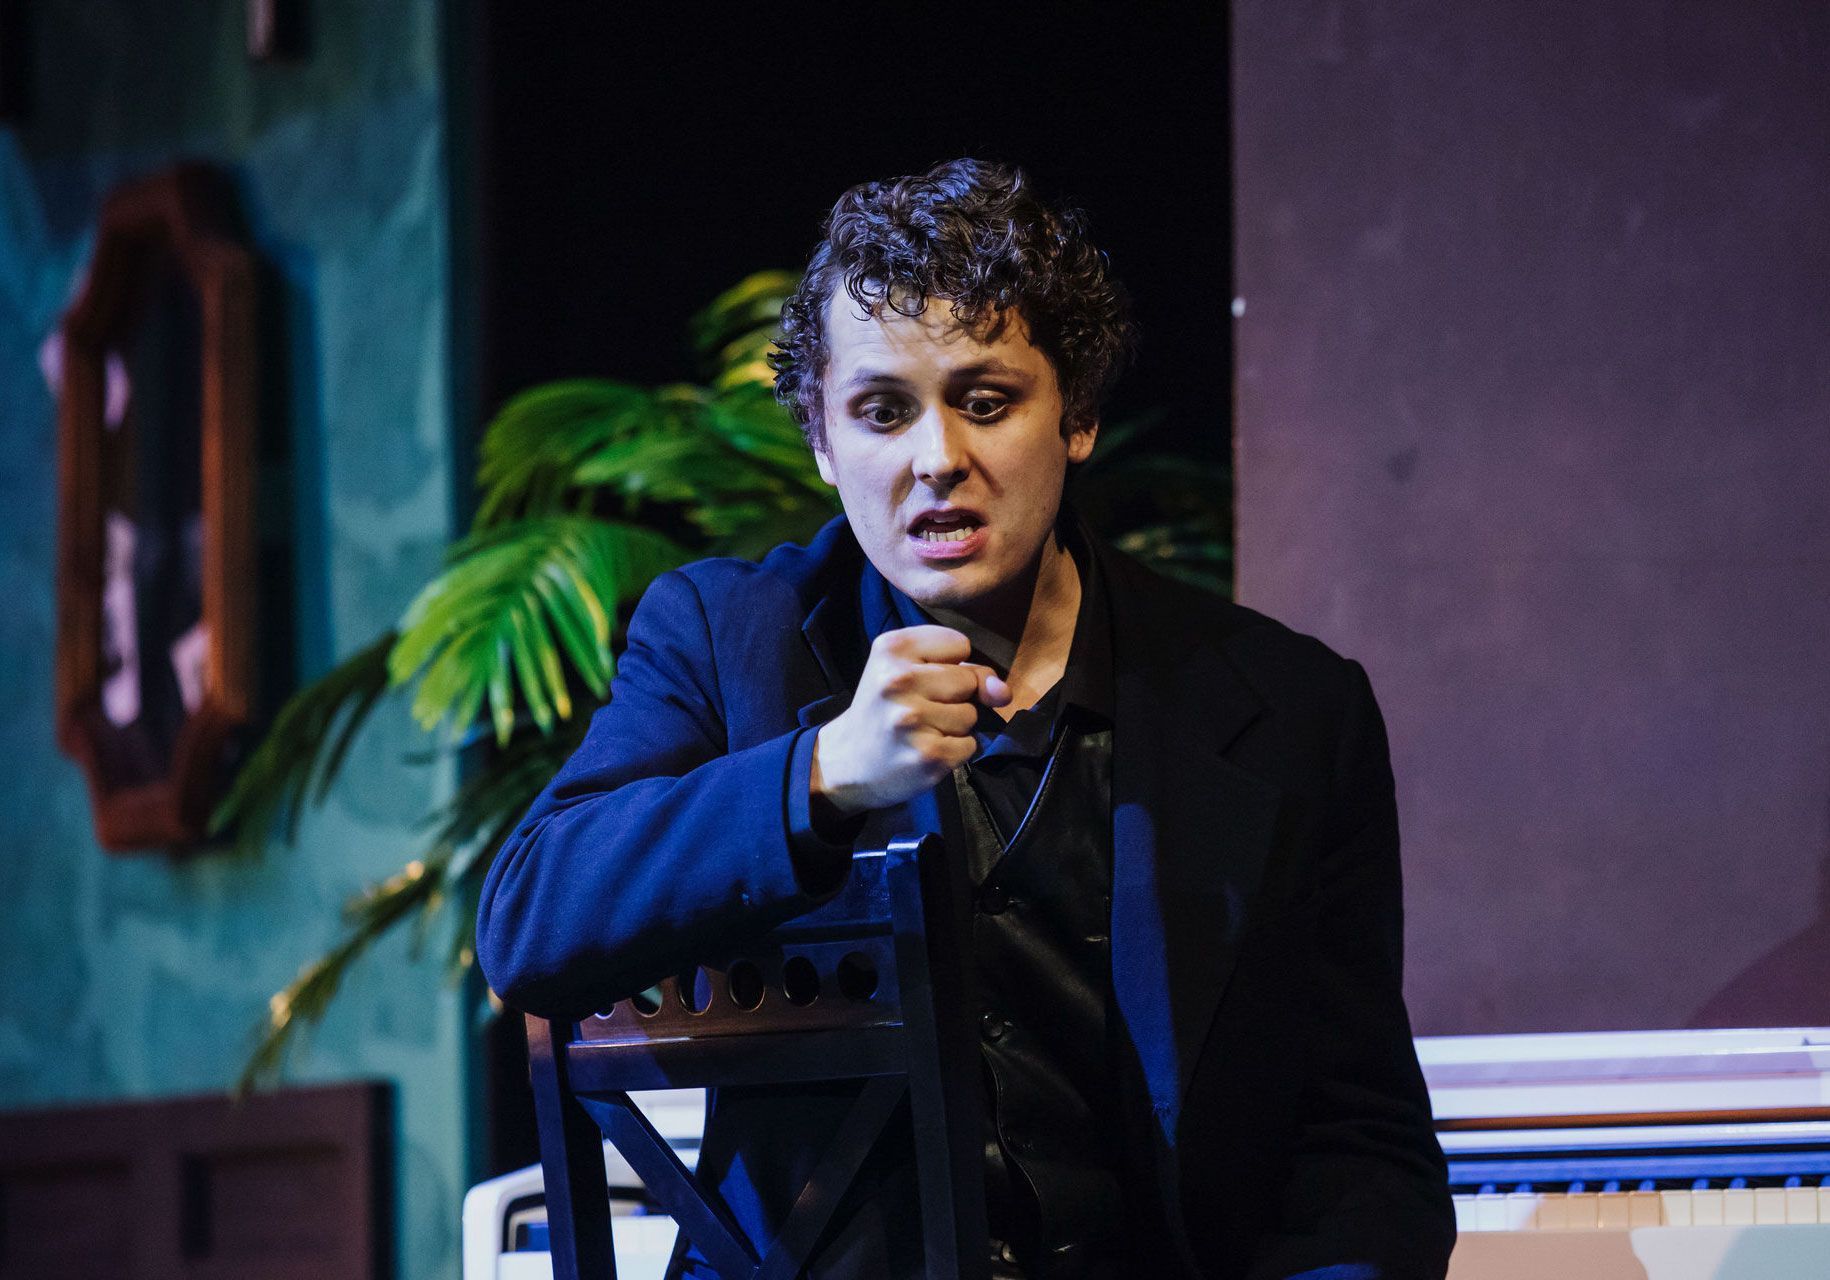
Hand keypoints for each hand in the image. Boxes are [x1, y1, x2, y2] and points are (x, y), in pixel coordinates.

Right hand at [811, 625, 1011, 818]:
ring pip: (971, 715)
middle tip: (919, 709)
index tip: (921, 679)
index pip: (960, 644)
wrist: (846, 761)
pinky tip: (926, 751)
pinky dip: (955, 752)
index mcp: (891, 648)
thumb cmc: (884, 709)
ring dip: (954, 727)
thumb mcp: (911, 672)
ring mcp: (913, 720)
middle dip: (954, 697)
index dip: (949, 665)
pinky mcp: (928, 756)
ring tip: (921, 731)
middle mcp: (898, 681)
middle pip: (969, 681)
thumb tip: (1003, 691)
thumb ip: (965, 670)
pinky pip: (970, 745)